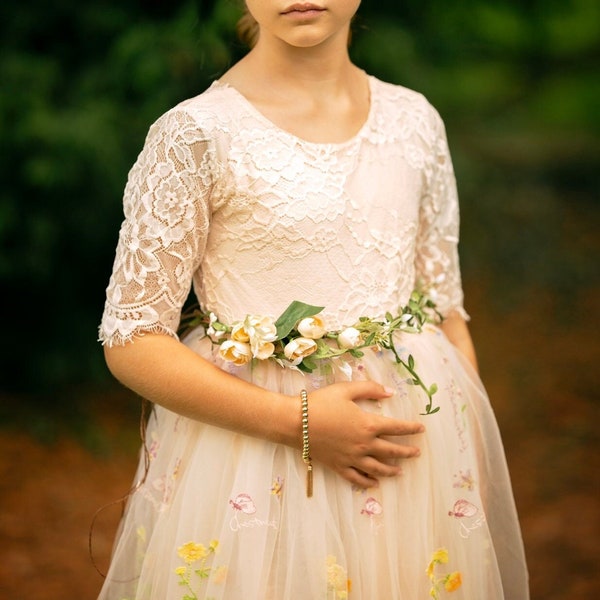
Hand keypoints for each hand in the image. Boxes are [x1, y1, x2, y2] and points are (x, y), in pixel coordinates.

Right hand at [305, 381, 424, 487]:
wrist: (295, 422)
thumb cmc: (321, 403)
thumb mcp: (346, 389)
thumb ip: (370, 389)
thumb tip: (390, 392)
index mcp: (368, 424)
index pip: (396, 428)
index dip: (411, 428)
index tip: (421, 429)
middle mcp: (364, 444)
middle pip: (391, 450)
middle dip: (406, 452)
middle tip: (417, 452)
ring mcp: (352, 458)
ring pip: (377, 468)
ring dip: (391, 470)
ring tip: (400, 471)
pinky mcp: (338, 466)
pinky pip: (357, 478)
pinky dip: (368, 482)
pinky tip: (375, 483)